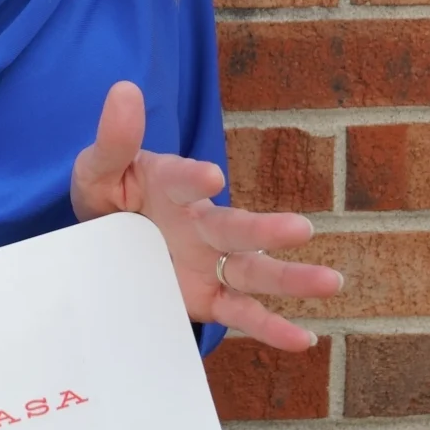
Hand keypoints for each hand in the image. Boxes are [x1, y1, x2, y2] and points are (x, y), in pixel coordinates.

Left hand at [69, 81, 340, 350]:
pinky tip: (304, 340)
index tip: (208, 176)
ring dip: (290, 278)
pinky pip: (242, 312)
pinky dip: (272, 328)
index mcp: (173, 187)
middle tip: (301, 229)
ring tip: (331, 281)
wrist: (104, 243)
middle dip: (265, 230)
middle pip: (236, 229)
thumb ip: (115, 139)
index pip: (183, 179)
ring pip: (253, 271)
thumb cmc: (109, 198)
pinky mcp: (207, 297)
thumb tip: (124, 90)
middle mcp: (201, 223)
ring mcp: (208, 263)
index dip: (193, 177)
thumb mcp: (99, 170)